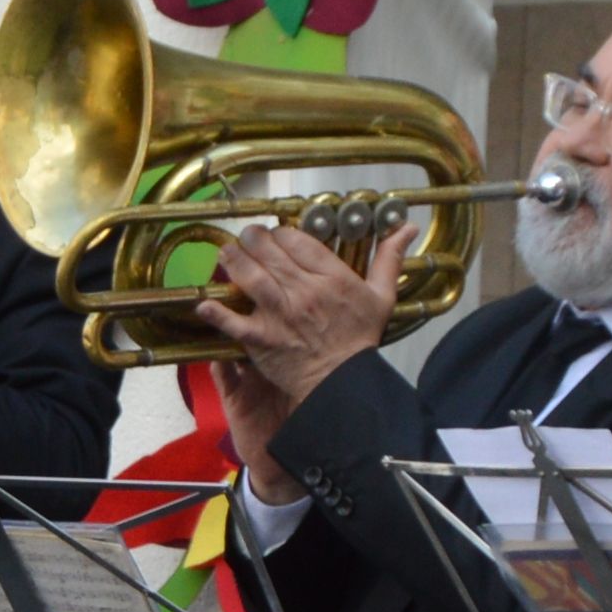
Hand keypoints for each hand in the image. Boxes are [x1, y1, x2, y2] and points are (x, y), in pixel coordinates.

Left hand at [204, 218, 409, 430]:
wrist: (342, 383)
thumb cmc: (359, 340)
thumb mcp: (382, 296)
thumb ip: (389, 259)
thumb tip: (408, 228)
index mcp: (330, 278)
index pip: (297, 241)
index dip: (280, 233)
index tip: (275, 234)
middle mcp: (302, 292)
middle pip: (269, 252)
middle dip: (253, 238)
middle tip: (247, 236)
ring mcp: (279, 315)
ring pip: (249, 276)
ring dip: (233, 260)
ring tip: (226, 251)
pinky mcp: (260, 339)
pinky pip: (232, 321)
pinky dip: (215, 312)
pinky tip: (203, 302)